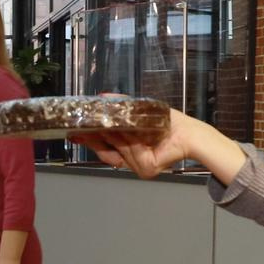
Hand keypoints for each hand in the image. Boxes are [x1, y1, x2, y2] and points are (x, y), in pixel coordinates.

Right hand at [71, 109, 245, 184]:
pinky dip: (131, 140)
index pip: (105, 150)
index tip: (75, 132)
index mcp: (129, 152)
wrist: (189, 132)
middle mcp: (133, 162)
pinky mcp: (148, 167)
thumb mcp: (139, 112)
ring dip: (117, 135)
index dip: (90, 141)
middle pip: (107, 153)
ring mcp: (140, 167)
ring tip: (113, 121)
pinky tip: (131, 131)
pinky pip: (133, 152)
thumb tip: (104, 95)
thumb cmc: (167, 123)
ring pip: (119, 151)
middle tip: (82, 127)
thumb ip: (121, 105)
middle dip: (95, 139)